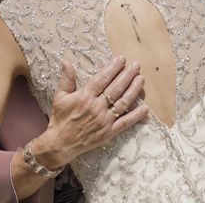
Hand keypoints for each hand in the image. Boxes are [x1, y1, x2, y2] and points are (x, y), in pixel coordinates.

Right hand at [30, 56, 147, 168]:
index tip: (121, 59)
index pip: (102, 79)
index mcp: (84, 97)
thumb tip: (66, 61)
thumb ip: (66, 79)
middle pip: (115, 88)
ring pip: (123, 103)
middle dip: (127, 75)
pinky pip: (125, 123)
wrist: (60, 143)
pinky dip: (136, 116)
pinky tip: (145, 108)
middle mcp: (96, 107)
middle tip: (136, 65)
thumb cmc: (60, 118)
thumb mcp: (60, 96)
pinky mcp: (109, 132)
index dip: (113, 68)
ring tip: (141, 79)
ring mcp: (104, 120)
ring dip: (133, 90)